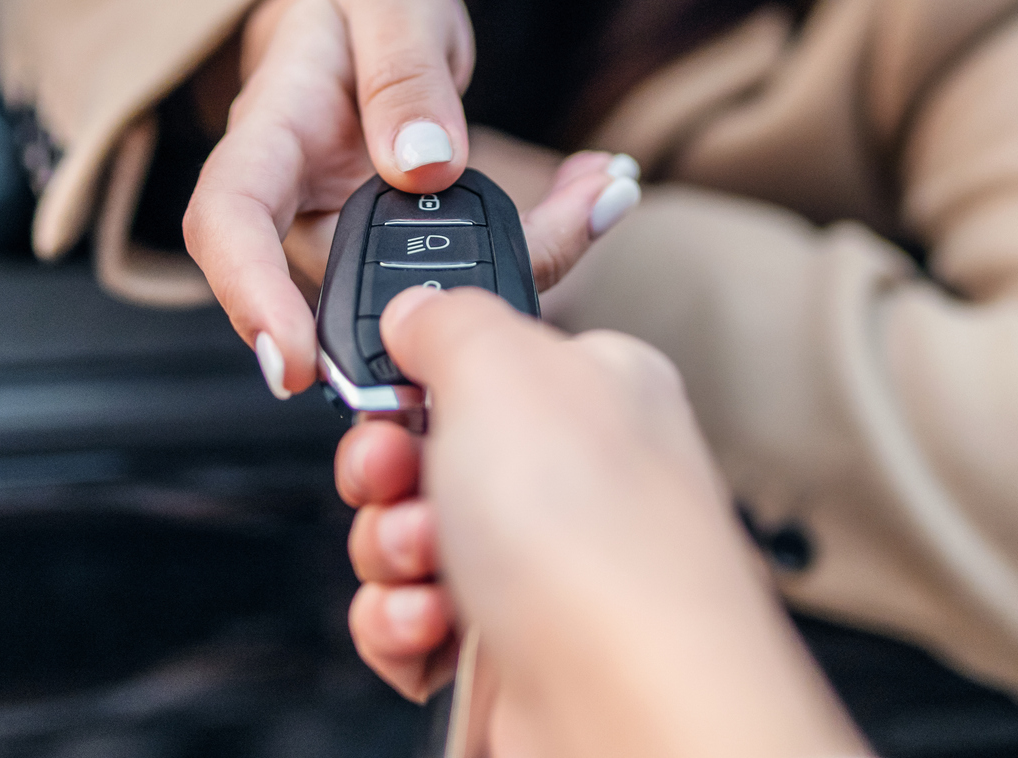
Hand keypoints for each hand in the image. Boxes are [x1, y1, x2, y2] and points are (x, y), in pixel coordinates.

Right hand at [182, 0, 640, 396]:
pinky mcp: (404, 261)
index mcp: (268, 139)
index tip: (291, 365)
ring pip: (425, 292)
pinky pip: (470, 271)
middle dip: (451, 297)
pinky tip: (601, 187)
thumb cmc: (359, 17)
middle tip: (569, 226)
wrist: (361, 35)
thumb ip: (405, 73)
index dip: (250, 298)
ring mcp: (353, 247)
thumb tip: (424, 166)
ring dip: (530, 253)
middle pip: (342, 291)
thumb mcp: (391, 6)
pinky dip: (548, 238)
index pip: (228, 226)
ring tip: (604, 187)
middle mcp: (300, 213)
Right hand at [337, 289, 868, 757]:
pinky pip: (412, 627)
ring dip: (390, 551)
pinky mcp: (510, 657)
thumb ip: (449, 319)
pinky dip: (399, 627)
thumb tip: (417, 310)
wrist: (631, 708)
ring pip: (409, 543)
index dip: (415, 378)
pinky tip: (432, 626)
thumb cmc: (597, 536)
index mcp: (594, 390)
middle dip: (387, 470)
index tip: (387, 393)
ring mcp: (542, 573)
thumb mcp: (503, 363)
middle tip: (398, 479)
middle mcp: (575, 480)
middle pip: (427, 454)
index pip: (481, 362)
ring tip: (429, 562)